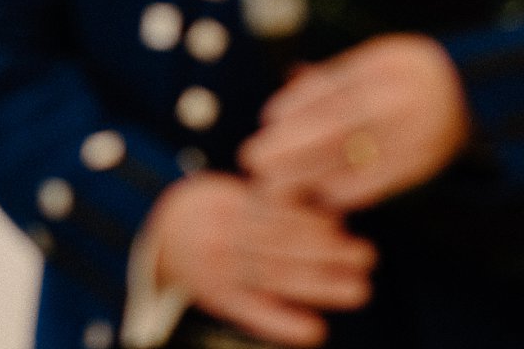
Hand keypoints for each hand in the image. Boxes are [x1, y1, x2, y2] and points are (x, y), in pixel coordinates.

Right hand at [145, 172, 373, 346]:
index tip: (342, 226)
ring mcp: (220, 273)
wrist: (158, 241)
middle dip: (327, 251)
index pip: (275, 214)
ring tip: (358, 289)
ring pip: (275, 278)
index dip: (311, 221)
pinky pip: (254, 314)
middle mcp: (222, 240)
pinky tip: (313, 331)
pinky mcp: (219, 301)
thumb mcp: (226, 191)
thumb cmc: (205, 212)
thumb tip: (324, 208)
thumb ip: (266, 198)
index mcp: (226, 206)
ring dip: (319, 285)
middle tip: (366, 255)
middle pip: (281, 246)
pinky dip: (284, 325)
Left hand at [241, 34, 470, 211]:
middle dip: (293, 144)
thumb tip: (286, 91)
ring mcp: (417, 130)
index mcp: (386, 64)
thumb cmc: (409, 73)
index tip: (268, 118)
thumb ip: (335, 76)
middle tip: (256, 158)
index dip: (298, 103)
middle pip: (338, 123)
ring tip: (277, 184)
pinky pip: (384, 178)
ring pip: (355, 155)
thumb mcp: (378, 59)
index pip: (334, 86)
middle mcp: (401, 96)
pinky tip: (323, 196)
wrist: (474, 93)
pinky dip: (351, 188)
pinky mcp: (427, 160)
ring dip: (312, 172)